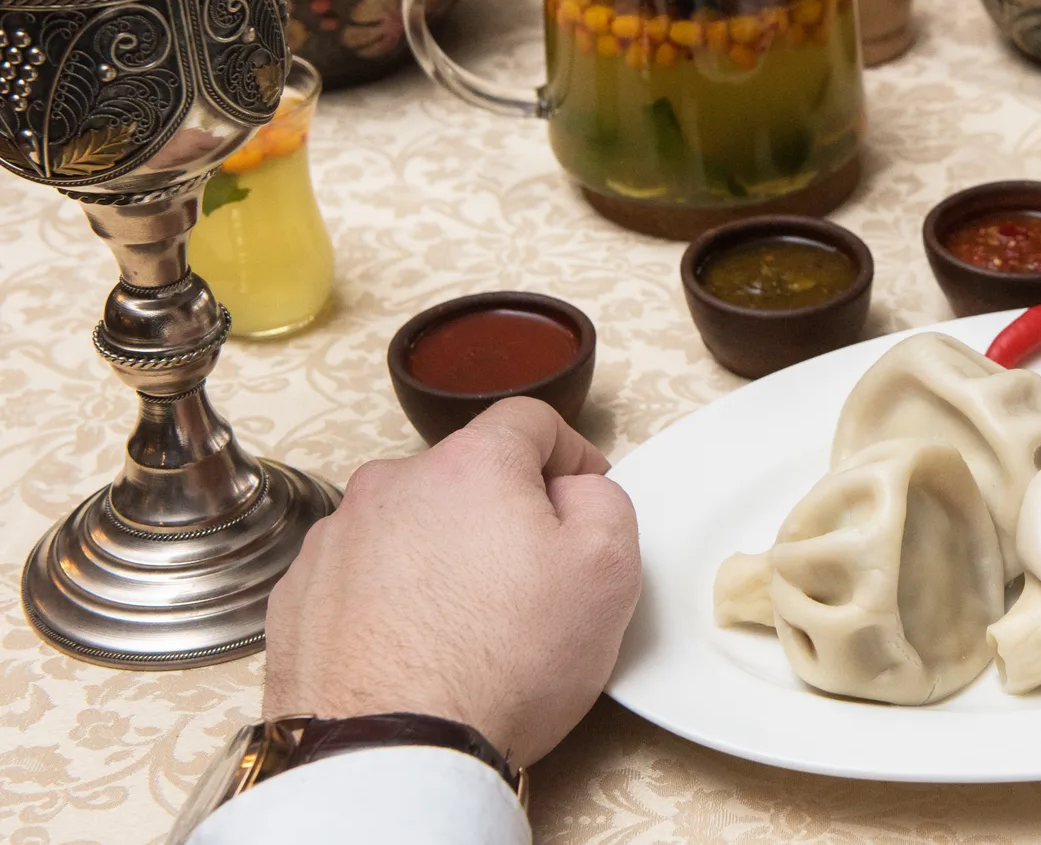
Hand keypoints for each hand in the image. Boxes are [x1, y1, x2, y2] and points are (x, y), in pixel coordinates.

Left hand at [263, 398, 640, 765]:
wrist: (391, 755)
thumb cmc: (502, 664)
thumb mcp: (608, 571)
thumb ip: (605, 502)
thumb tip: (573, 490)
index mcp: (470, 466)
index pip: (528, 421)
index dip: (567, 451)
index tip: (580, 492)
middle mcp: (390, 487)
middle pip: (463, 476)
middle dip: (499, 512)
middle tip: (527, 580)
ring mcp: (334, 542)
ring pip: (407, 525)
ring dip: (438, 553)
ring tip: (462, 625)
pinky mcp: (297, 597)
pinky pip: (360, 577)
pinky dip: (388, 598)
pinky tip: (411, 649)